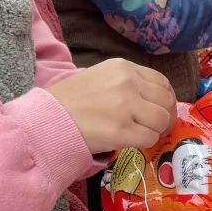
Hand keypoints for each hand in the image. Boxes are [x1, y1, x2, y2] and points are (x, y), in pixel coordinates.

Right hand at [48, 59, 175, 154]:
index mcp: (124, 67)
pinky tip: (131, 142)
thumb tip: (154, 99)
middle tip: (156, 127)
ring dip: (155, 130)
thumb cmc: (69, 100)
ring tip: (141, 134)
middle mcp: (128, 82)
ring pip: (161, 120)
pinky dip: (145, 143)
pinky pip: (149, 138)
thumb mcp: (101, 77)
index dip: (165, 99)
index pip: (162, 82)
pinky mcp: (121, 130)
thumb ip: (128, 83)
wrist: (45, 118)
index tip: (161, 110)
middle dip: (165, 117)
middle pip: (166, 101)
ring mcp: (125, 106)